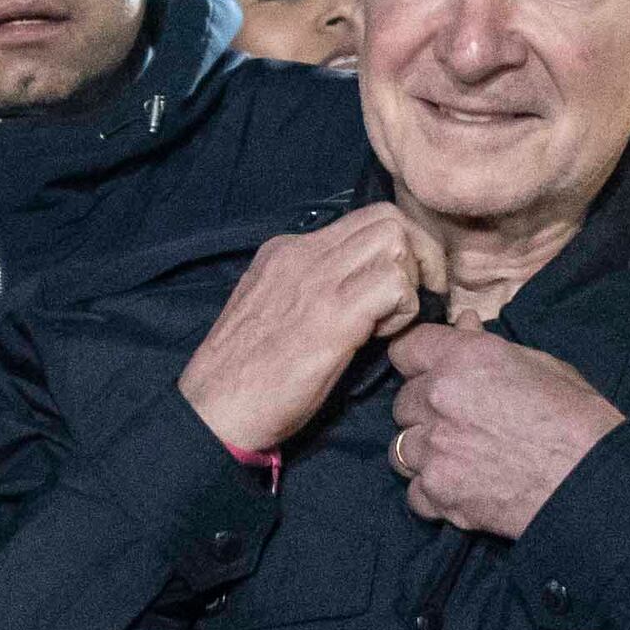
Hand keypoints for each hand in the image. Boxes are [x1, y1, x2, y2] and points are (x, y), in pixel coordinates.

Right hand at [176, 206, 421, 459]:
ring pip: (395, 240)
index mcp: (285, 251)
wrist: (211, 411)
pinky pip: (395, 284)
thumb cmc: (242, 375)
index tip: (397, 291)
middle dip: (418, 257)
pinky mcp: (331, 316)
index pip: (362, 221)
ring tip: (391, 321)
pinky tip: (382, 338)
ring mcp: (315, 280)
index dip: (395, 251)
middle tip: (412, 301)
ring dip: (411, 281)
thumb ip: (307, 289)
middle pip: (387, 218)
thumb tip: (356, 289)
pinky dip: (405, 310)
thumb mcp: (270, 311)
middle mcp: (301, 253)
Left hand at [384, 319, 624, 539]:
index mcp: (462, 359)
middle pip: (402, 402)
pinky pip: (414, 493)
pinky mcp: (439, 494)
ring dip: (424, 452)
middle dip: (426, 410)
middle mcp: (437, 399)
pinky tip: (461, 489)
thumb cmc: (578, 419)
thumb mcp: (541, 365)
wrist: (595, 483)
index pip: (406, 349)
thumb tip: (464, 326)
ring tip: (458, 458)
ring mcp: (434, 450)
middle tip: (461, 422)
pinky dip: (433, 493)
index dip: (419, 361)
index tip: (431, 372)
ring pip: (400, 449)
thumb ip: (489, 346)